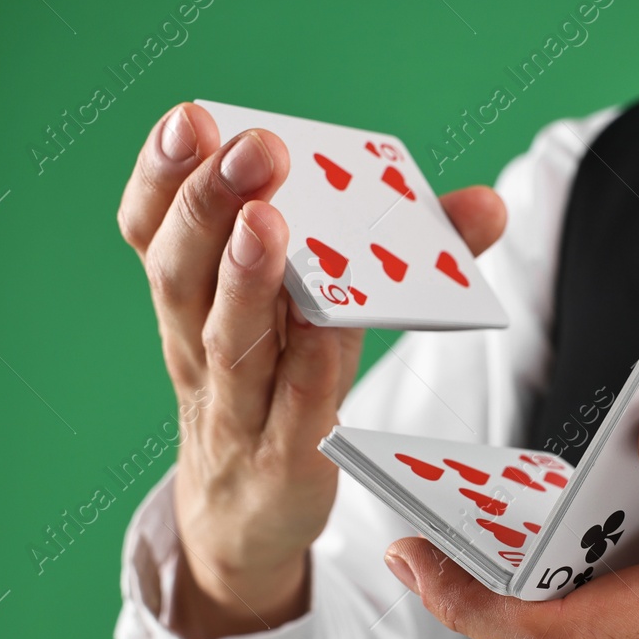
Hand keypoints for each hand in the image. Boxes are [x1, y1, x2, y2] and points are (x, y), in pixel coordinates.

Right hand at [117, 103, 505, 638]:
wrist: (245, 519)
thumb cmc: (279, 393)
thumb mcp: (315, 317)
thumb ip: (390, 256)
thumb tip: (486, 204)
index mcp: (192, 302)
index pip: (152, 232)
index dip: (162, 176)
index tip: (189, 118)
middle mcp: (198, 349)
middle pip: (182, 274)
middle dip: (208, 204)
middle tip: (251, 148)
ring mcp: (235, 409)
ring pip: (225, 341)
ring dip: (246, 279)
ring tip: (268, 222)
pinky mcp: (282, 460)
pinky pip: (292, 405)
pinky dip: (307, 362)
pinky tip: (325, 324)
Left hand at [385, 399, 638, 638]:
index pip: (571, 633)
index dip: (475, 602)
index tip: (414, 550)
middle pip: (573, 637)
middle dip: (491, 582)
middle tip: (439, 506)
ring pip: (615, 630)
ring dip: (554, 577)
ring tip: (511, 499)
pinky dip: (617, 577)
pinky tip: (620, 512)